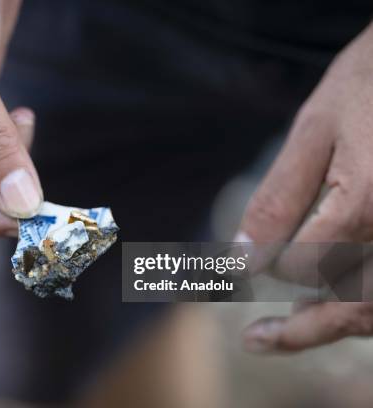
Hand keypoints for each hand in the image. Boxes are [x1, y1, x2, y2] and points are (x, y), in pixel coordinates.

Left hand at [237, 24, 372, 349]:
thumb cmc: (371, 82)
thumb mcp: (313, 129)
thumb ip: (278, 199)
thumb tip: (240, 258)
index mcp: (368, 201)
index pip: (306, 264)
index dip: (272, 266)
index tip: (246, 263)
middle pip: (352, 305)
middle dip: (301, 331)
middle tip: (253, 341)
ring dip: (337, 327)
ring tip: (286, 334)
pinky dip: (366, 308)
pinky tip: (339, 309)